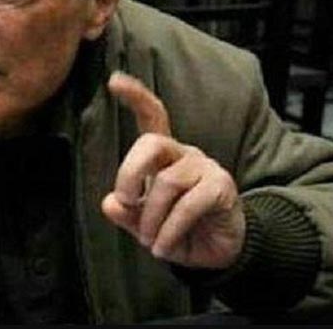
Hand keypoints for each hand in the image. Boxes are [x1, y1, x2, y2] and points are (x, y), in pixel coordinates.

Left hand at [101, 71, 244, 269]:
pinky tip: (163, 247)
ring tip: (150, 242)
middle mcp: (184, 154)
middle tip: (126, 202)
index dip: (135, 96)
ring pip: (167, 182)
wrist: (218, 252)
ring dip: (151, 218)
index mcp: (164, 156)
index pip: (152, 116)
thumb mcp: (145, 225)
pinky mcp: (221, 188)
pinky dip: (169, 231)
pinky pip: (188, 206)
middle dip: (129, 172)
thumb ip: (127, 213)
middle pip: (152, 142)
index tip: (114, 80)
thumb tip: (110, 203)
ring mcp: (205, 168)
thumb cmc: (178, 230)